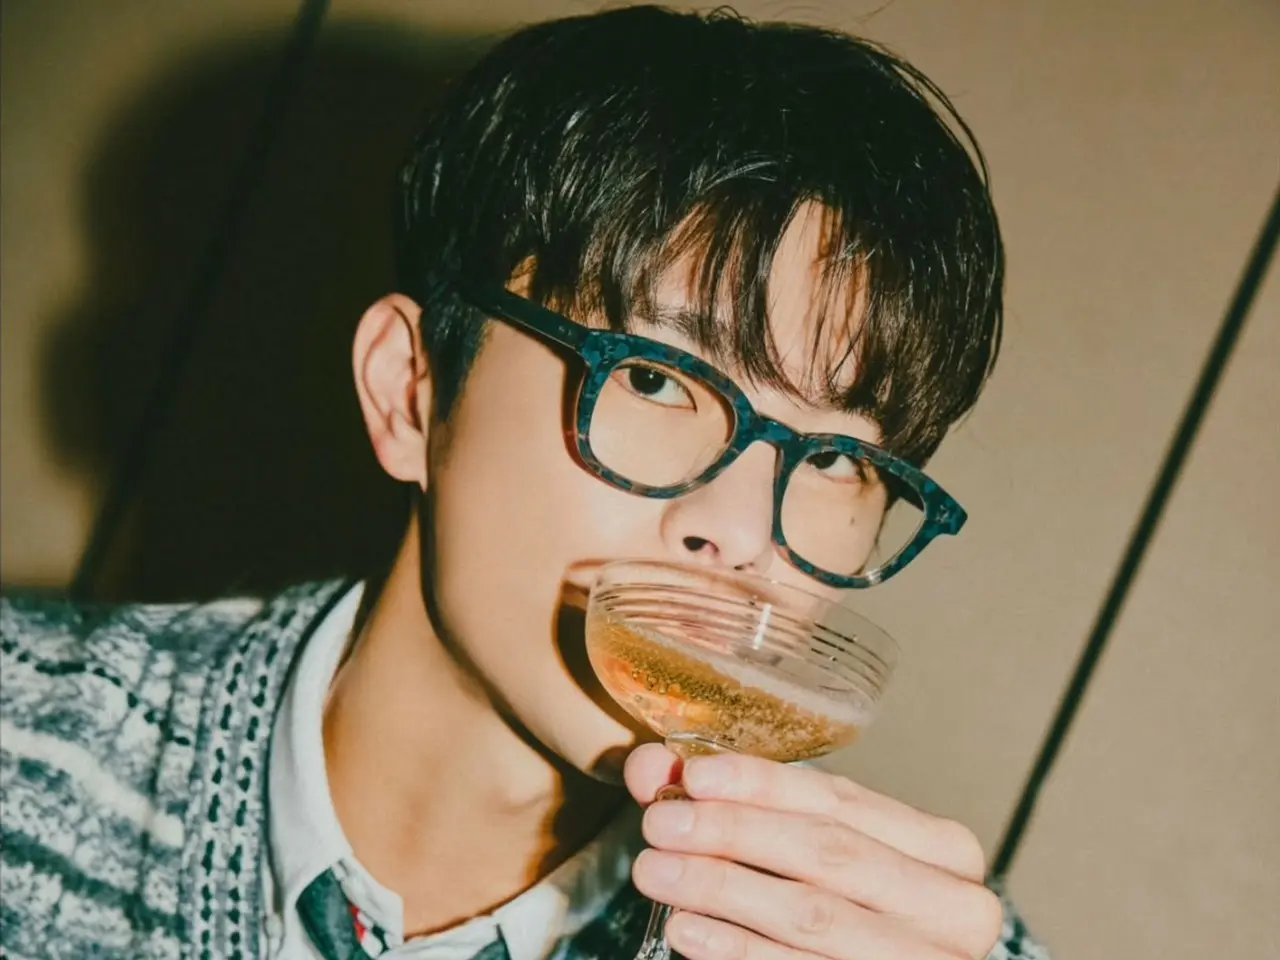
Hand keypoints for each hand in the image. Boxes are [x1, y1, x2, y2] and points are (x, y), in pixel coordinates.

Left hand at [624, 745, 1003, 959]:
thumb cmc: (857, 909)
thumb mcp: (814, 850)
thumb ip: (738, 807)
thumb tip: (650, 768)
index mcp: (944, 849)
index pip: (843, 800)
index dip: (764, 785)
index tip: (693, 774)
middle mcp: (953, 905)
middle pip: (829, 852)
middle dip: (736, 832)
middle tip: (660, 823)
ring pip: (813, 913)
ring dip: (723, 888)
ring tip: (656, 872)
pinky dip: (739, 949)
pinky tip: (689, 930)